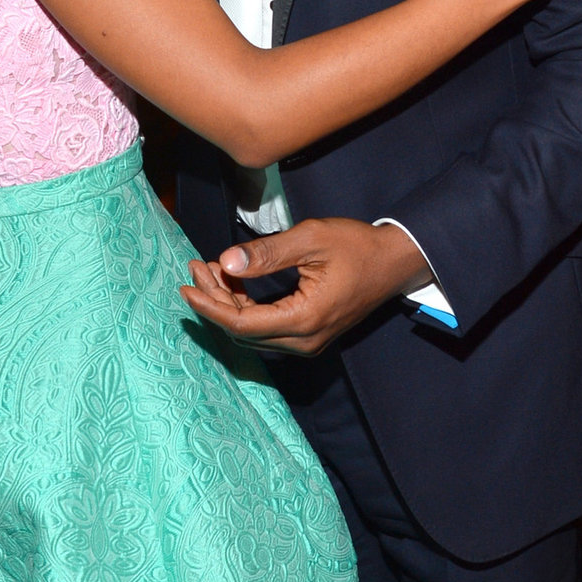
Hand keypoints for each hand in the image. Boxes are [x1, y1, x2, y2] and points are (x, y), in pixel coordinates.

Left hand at [180, 219, 429, 355]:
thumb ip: (267, 254)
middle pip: (243, 330)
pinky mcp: (309, 334)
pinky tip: (234, 280)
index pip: (241, 324)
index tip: (185, 286)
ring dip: (228, 303)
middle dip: (214, 299)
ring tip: (209, 269)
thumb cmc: (357, 246)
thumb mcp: (310, 239)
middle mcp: (303, 341)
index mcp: (303, 320)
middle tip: (196, 266)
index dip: (209, 306)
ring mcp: (308, 341)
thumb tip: (225, 262)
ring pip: (253, 330)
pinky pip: (267, 327)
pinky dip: (246, 305)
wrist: (395, 262)